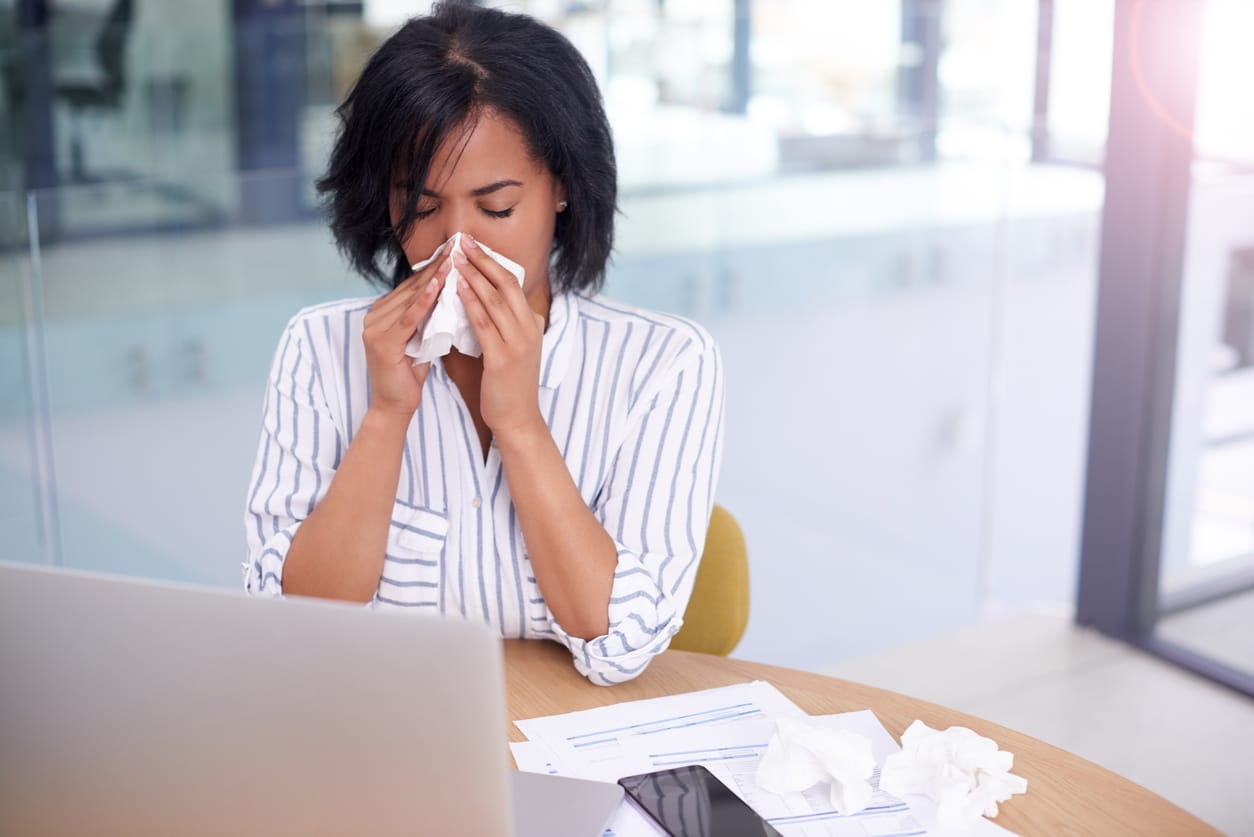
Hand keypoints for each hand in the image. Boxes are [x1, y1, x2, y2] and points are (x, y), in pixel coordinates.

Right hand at [361, 249, 452, 418]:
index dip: (433, 269)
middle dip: (435, 268)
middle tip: (456, 248)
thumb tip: (447, 292)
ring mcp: (374, 328)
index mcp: (382, 313)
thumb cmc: (410, 373)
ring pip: (410, 299)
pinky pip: (408, 318)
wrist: (395, 406)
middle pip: (411, 289)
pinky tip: (438, 286)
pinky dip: (424, 302)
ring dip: (433, 280)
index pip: (412, 287)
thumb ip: (425, 316)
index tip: (453, 252)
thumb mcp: (420, 337)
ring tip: (453, 261)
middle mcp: (373, 316)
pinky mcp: (382, 342)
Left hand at [454, 235, 545, 436]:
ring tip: (456, 257)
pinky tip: (457, 288)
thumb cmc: (510, 385)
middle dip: (483, 260)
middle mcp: (528, 330)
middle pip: (507, 284)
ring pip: (495, 299)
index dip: (493, 262)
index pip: (514, 284)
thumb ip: (505, 325)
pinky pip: (484, 323)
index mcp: (531, 325)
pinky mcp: (502, 358)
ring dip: (473, 275)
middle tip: (463, 241)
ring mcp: (518, 344)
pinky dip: (470, 302)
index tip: (474, 246)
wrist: (518, 419)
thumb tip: (486, 301)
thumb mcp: (514, 349)